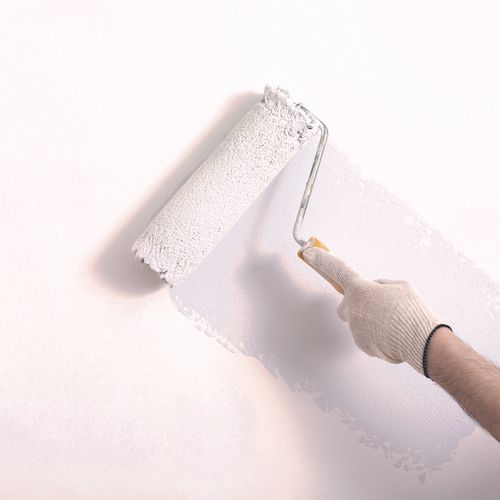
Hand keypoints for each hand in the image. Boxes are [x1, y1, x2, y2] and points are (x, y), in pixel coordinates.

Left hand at [299, 239, 442, 373]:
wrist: (421, 341)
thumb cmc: (411, 311)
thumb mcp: (399, 287)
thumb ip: (379, 286)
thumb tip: (372, 290)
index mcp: (360, 289)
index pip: (338, 270)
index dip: (322, 261)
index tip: (309, 253)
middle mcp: (352, 308)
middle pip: (348, 304)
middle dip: (359, 305)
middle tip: (381, 308)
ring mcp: (355, 327)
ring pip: (359, 321)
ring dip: (371, 321)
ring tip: (393, 323)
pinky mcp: (361, 344)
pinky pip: (366, 336)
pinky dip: (377, 336)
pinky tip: (392, 334)